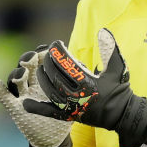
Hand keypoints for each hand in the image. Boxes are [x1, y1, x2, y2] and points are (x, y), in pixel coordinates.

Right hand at [0, 47, 72, 146]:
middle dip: (29, 59)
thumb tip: (92, 67)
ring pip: (15, 79)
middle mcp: (33, 83)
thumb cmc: (67, 113)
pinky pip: (4, 97)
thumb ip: (81, 81)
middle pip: (27, 65)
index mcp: (47, 77)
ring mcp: (22, 94)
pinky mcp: (14, 108)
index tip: (51, 47)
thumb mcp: (78, 95)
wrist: (55, 137)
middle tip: (33, 58)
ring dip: (16, 74)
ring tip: (20, 74)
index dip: (45, 52)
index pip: (43, 59)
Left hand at [24, 28, 146, 146]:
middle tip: (47, 53)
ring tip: (40, 68)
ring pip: (50, 92)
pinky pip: (49, 112)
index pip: (68, 65)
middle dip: (49, 63)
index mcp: (89, 84)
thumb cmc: (119, 89)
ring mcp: (72, 107)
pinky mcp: (68, 116)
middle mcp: (78, 96)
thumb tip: (103, 31)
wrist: (120, 115)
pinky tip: (25, 103)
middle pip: (56, 77)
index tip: (56, 44)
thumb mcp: (117, 68)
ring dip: (42, 79)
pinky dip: (37, 108)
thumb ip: (110, 50)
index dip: (59, 53)